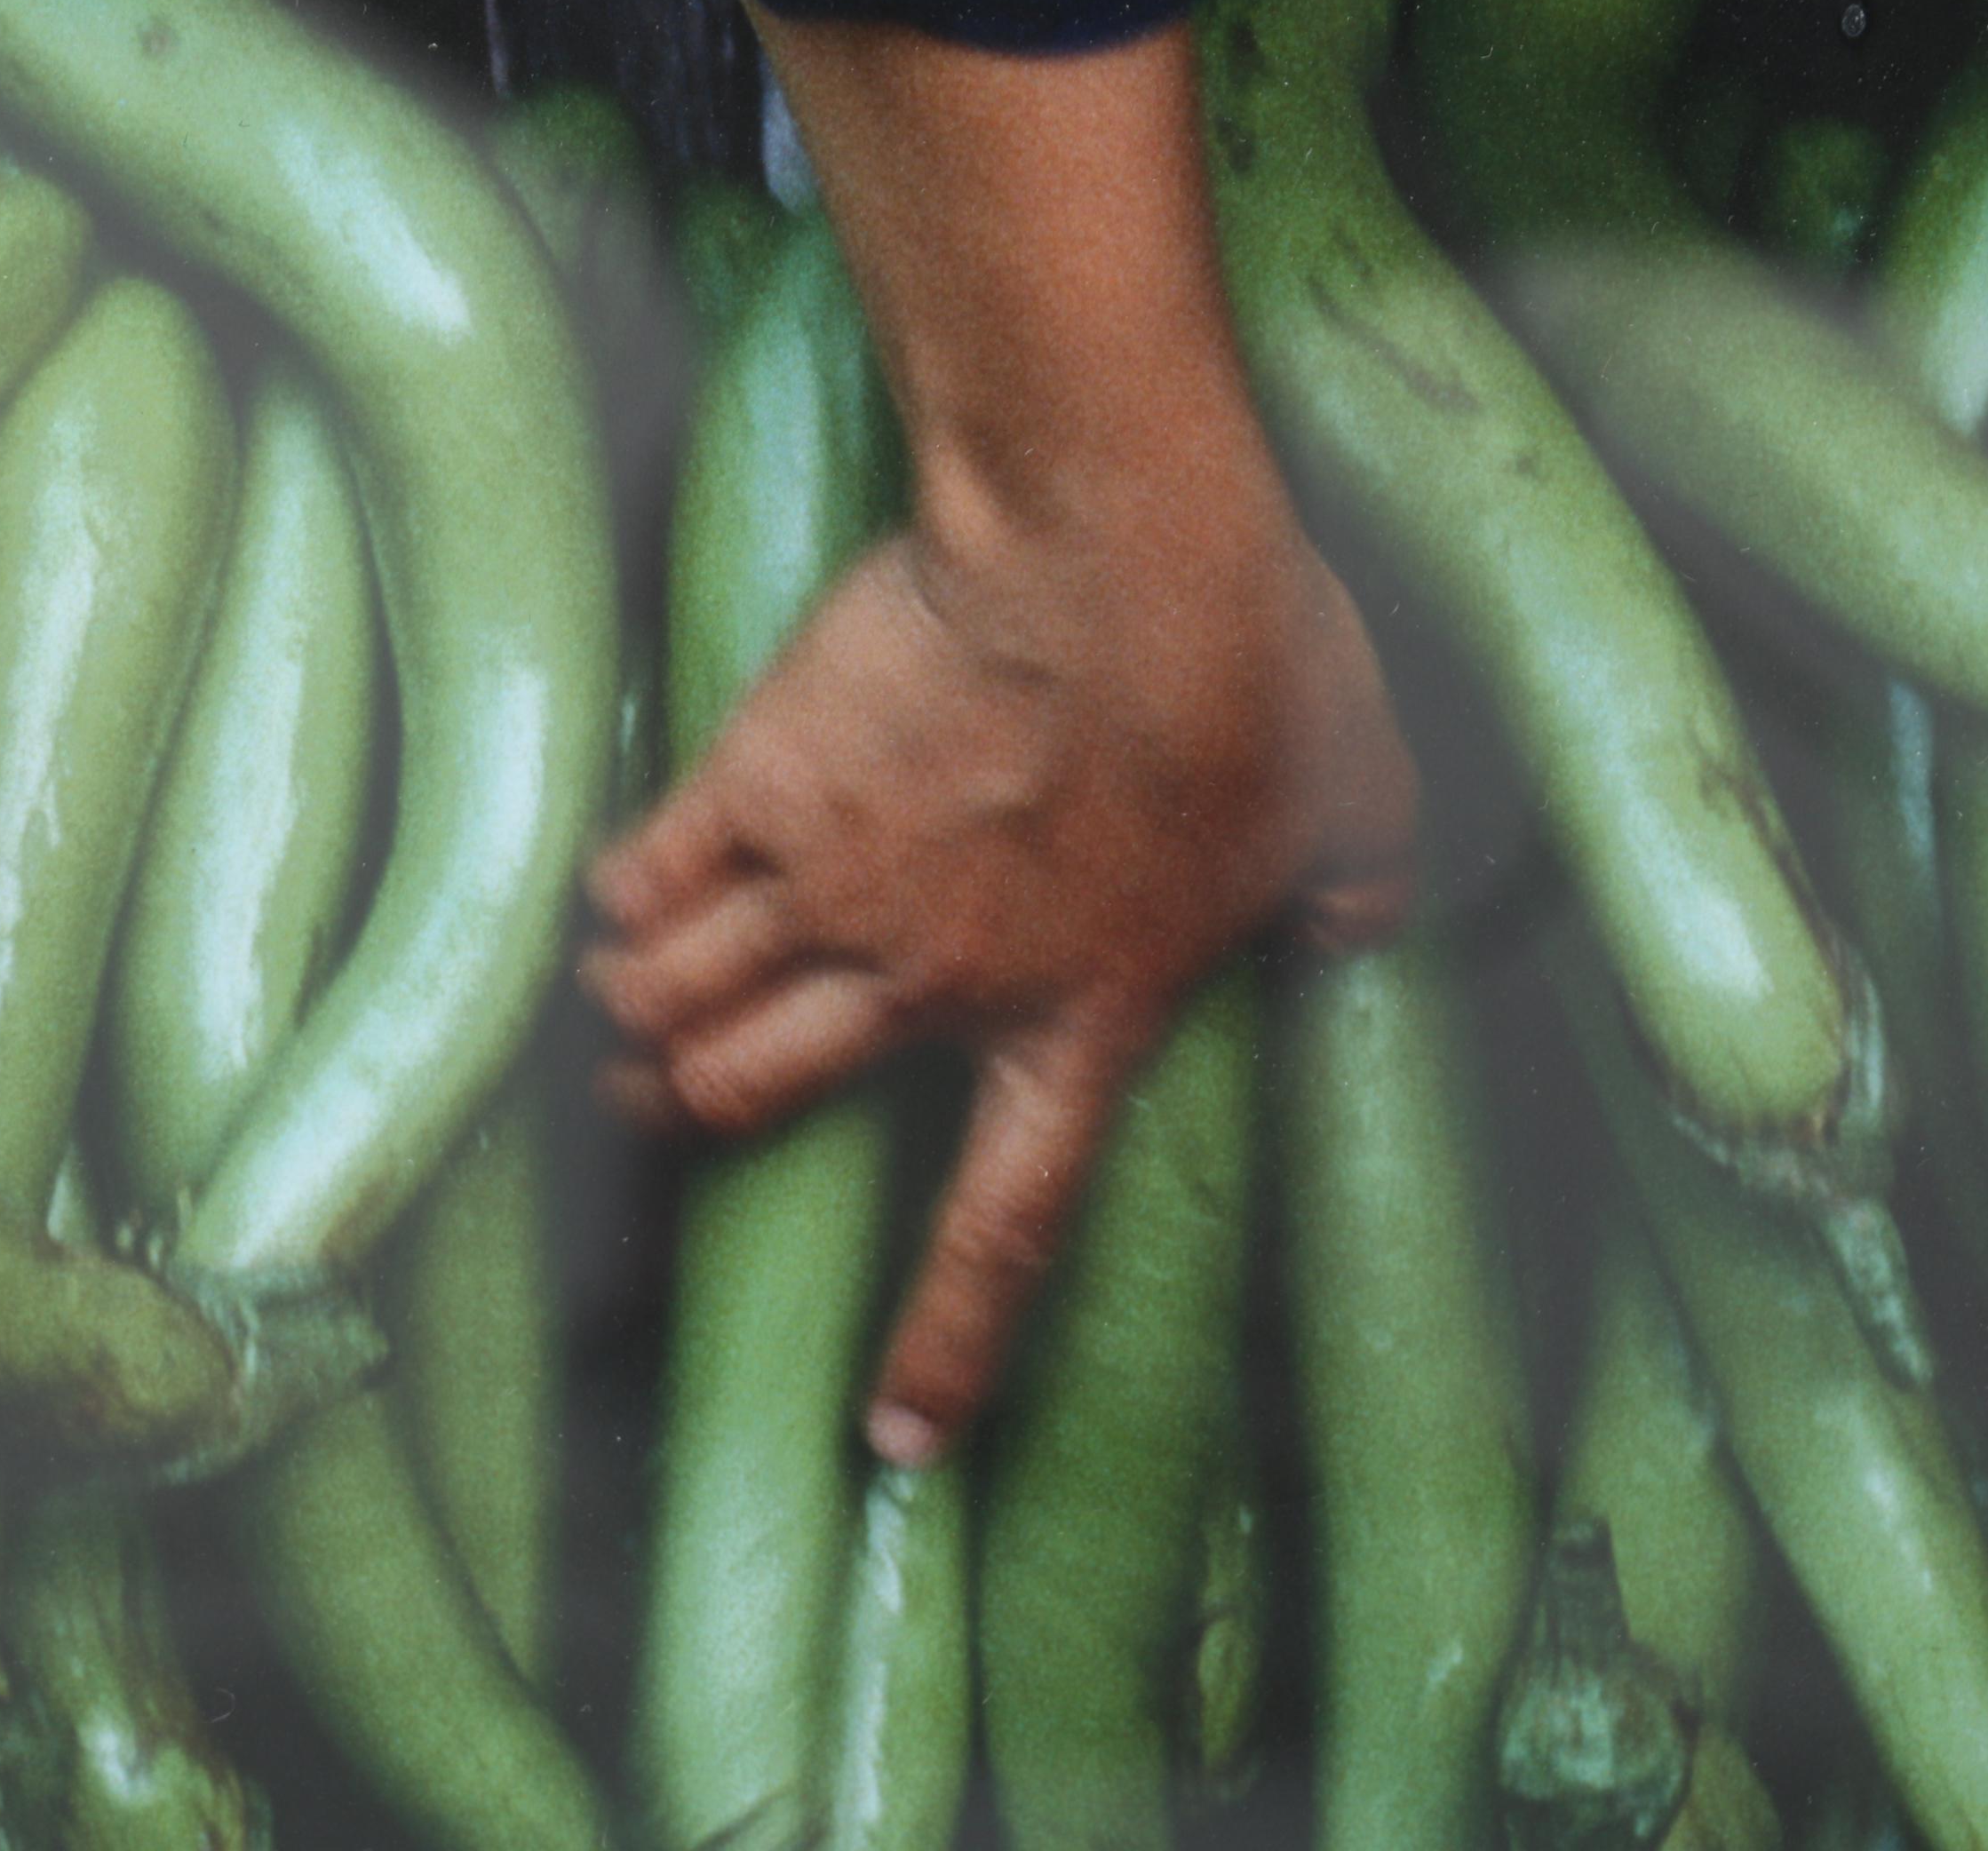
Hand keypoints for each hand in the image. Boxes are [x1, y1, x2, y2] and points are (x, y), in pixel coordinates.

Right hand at [588, 483, 1411, 1464]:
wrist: (1118, 547)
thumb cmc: (1252, 672)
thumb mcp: (1356, 804)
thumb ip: (1353, 892)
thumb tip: (1364, 924)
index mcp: (1081, 1018)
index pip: (1002, 1230)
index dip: (943, 1344)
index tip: (895, 1440)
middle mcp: (932, 982)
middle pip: (753, 1102)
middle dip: (689, 1117)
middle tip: (667, 1103)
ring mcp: (831, 885)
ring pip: (676, 1002)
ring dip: (644, 1013)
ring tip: (633, 996)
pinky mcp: (761, 778)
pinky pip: (644, 875)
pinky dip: (623, 896)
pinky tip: (627, 887)